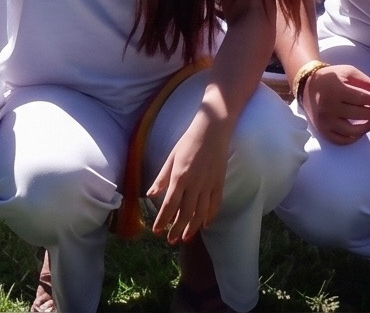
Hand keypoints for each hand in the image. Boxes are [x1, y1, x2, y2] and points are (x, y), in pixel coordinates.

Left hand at [147, 106, 232, 243]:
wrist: (213, 130)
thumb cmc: (188, 141)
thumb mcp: (171, 157)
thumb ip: (161, 178)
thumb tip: (150, 194)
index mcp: (180, 176)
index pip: (169, 204)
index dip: (162, 220)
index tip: (156, 231)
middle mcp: (194, 183)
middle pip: (185, 213)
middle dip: (177, 229)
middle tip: (171, 240)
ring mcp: (209, 184)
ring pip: (201, 213)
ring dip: (192, 228)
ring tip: (185, 238)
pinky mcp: (219, 183)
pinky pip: (215, 204)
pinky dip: (210, 216)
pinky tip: (205, 225)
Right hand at [300, 62, 369, 145]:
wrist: (307, 86)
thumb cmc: (331, 77)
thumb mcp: (348, 72)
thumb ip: (366, 82)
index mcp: (335, 90)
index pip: (363, 98)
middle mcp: (329, 107)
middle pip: (360, 114)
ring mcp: (325, 121)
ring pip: (353, 130)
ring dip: (368, 126)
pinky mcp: (322, 131)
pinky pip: (342, 140)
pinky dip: (354, 137)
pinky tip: (361, 129)